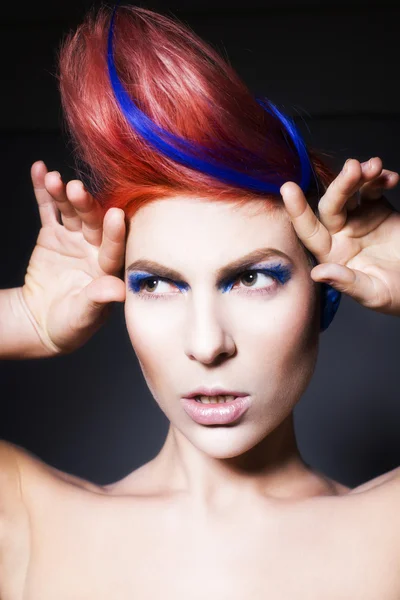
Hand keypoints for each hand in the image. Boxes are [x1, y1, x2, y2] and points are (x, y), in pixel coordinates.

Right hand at [21, 161, 125, 354]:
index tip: (116, 215)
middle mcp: (95, 248)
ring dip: (63, 194)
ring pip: (71, 211)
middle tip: (76, 189)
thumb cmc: (70, 325)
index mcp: (109, 268)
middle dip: (86, 206)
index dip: (116, 233)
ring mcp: (74, 238)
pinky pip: (48, 209)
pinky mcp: (53, 233)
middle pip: (93, 223)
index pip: (115, 248)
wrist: (42, 321)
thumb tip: (119, 290)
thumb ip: (98, 299)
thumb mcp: (83, 316)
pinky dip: (43, 190)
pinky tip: (39, 170)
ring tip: (54, 179)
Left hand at [280, 157, 399, 316]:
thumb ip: (347, 283)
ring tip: (375, 167)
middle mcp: (339, 234)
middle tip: (354, 168)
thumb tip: (317, 273)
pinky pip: (372, 187)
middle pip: (332, 205)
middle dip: (341, 185)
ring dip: (360, 176)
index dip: (298, 211)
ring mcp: (357, 219)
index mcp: (332, 255)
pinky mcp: (377, 208)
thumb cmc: (397, 294)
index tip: (288, 189)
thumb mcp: (374, 294)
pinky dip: (380, 178)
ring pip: (351, 192)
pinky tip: (390, 177)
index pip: (309, 232)